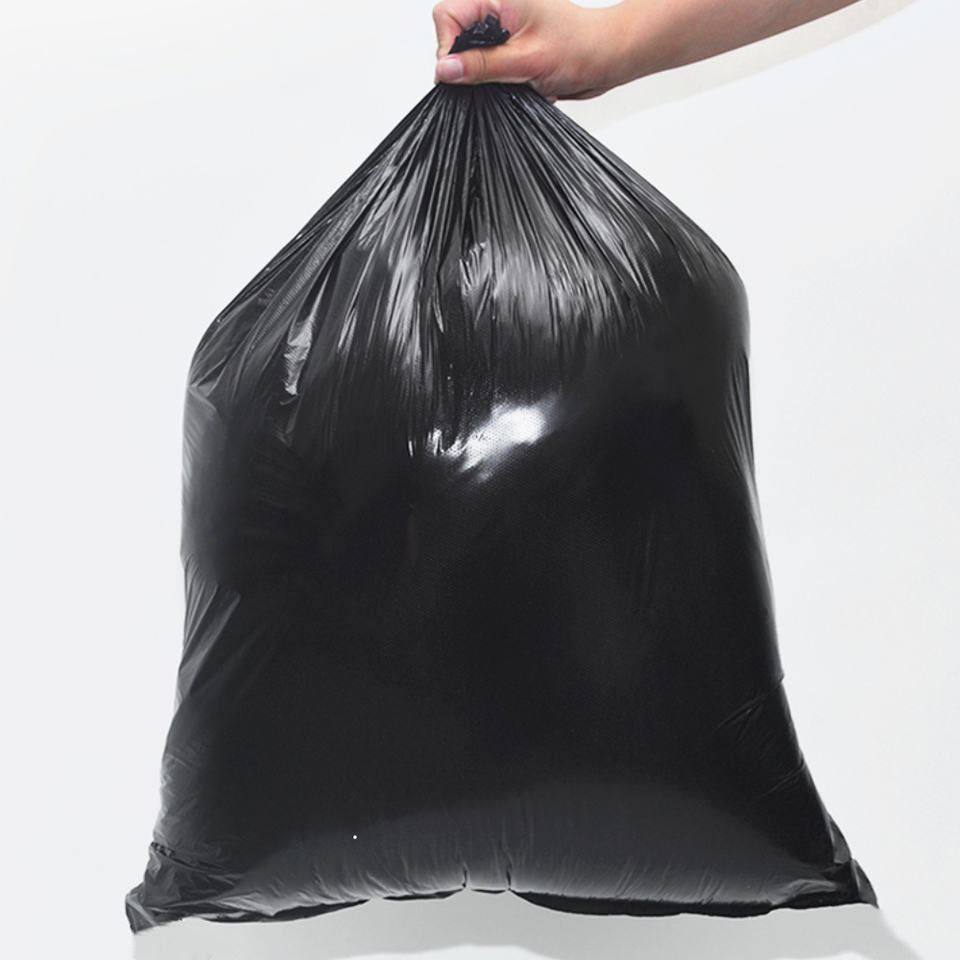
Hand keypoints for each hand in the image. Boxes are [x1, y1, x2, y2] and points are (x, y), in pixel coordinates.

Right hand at [432, 0, 633, 101]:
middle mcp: (498, 10)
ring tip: (513, 79)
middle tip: (493, 78)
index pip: (447, 15)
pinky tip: (519, 83)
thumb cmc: (580, 48)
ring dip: (486, 77)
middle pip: (455, 37)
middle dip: (469, 65)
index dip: (447, 47)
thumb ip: (483, 66)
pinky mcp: (509, 50)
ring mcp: (503, 31)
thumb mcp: (527, 60)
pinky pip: (487, 70)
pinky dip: (499, 83)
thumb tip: (445, 69)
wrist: (607, 58)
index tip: (458, 73)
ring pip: (470, 58)